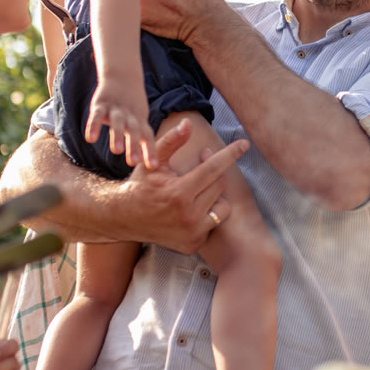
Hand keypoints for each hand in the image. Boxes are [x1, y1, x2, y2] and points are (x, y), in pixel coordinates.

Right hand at [84, 80, 156, 169]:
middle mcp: (130, 116)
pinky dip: (93, 126)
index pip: (147, 137)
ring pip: (117, 123)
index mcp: (140, 121)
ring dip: (117, 136)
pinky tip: (90, 139)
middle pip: (133, 131)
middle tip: (134, 162)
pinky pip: (96, 116)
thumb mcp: (139, 121)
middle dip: (134, 146)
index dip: (150, 151)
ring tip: (117, 151)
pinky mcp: (100, 105)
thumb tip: (147, 165)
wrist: (122, 77)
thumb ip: (140, 140)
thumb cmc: (132, 107)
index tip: (153, 166)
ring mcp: (115, 110)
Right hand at [117, 118, 249, 253]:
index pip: (214, 168)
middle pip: (219, 185)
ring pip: (222, 206)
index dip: (230, 154)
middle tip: (199, 168)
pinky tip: (191, 209)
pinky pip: (213, 223)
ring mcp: (192, 233)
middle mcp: (188, 216)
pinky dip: (207, 213)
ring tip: (196, 191)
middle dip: (213, 173)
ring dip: (214, 195)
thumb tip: (189, 124)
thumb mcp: (153, 161)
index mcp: (179, 193)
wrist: (124, 218)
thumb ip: (172, 141)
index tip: (244, 144)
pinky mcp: (193, 245)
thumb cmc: (141, 185)